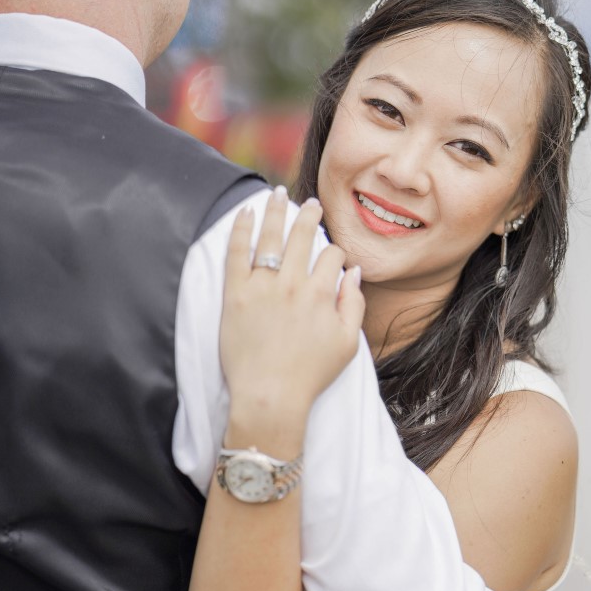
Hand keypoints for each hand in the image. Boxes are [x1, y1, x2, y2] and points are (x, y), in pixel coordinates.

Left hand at [220, 187, 364, 440]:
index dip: (335, 252)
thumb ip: (355, 304)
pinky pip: (237, 252)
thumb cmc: (310, 375)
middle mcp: (293, 285)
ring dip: (276, 210)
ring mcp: (262, 288)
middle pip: (302, 237)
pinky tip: (246, 212)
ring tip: (277, 193)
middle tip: (312, 203)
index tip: (331, 255)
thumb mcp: (348, 344)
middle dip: (309, 215)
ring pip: (270, 237)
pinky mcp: (236, 295)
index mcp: (322, 295)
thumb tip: (353, 272)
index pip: (331, 256)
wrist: (270, 398)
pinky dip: (242, 229)